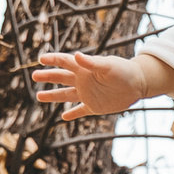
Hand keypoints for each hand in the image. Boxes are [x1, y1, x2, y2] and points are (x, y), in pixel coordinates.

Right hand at [30, 51, 172, 120]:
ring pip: (66, 95)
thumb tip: (77, 55)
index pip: (65, 62)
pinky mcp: (95, 106)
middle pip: (61, 78)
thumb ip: (92, 62)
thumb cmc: (124, 71)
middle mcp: (83, 80)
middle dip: (48, 77)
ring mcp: (88, 93)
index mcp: (85, 69)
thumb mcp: (108, 66)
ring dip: (53, 96)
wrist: (138, 84)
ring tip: (39, 97)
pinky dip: (73, 114)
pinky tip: (64, 117)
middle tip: (34, 76)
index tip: (41, 59)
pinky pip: (81, 110)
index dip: (53, 59)